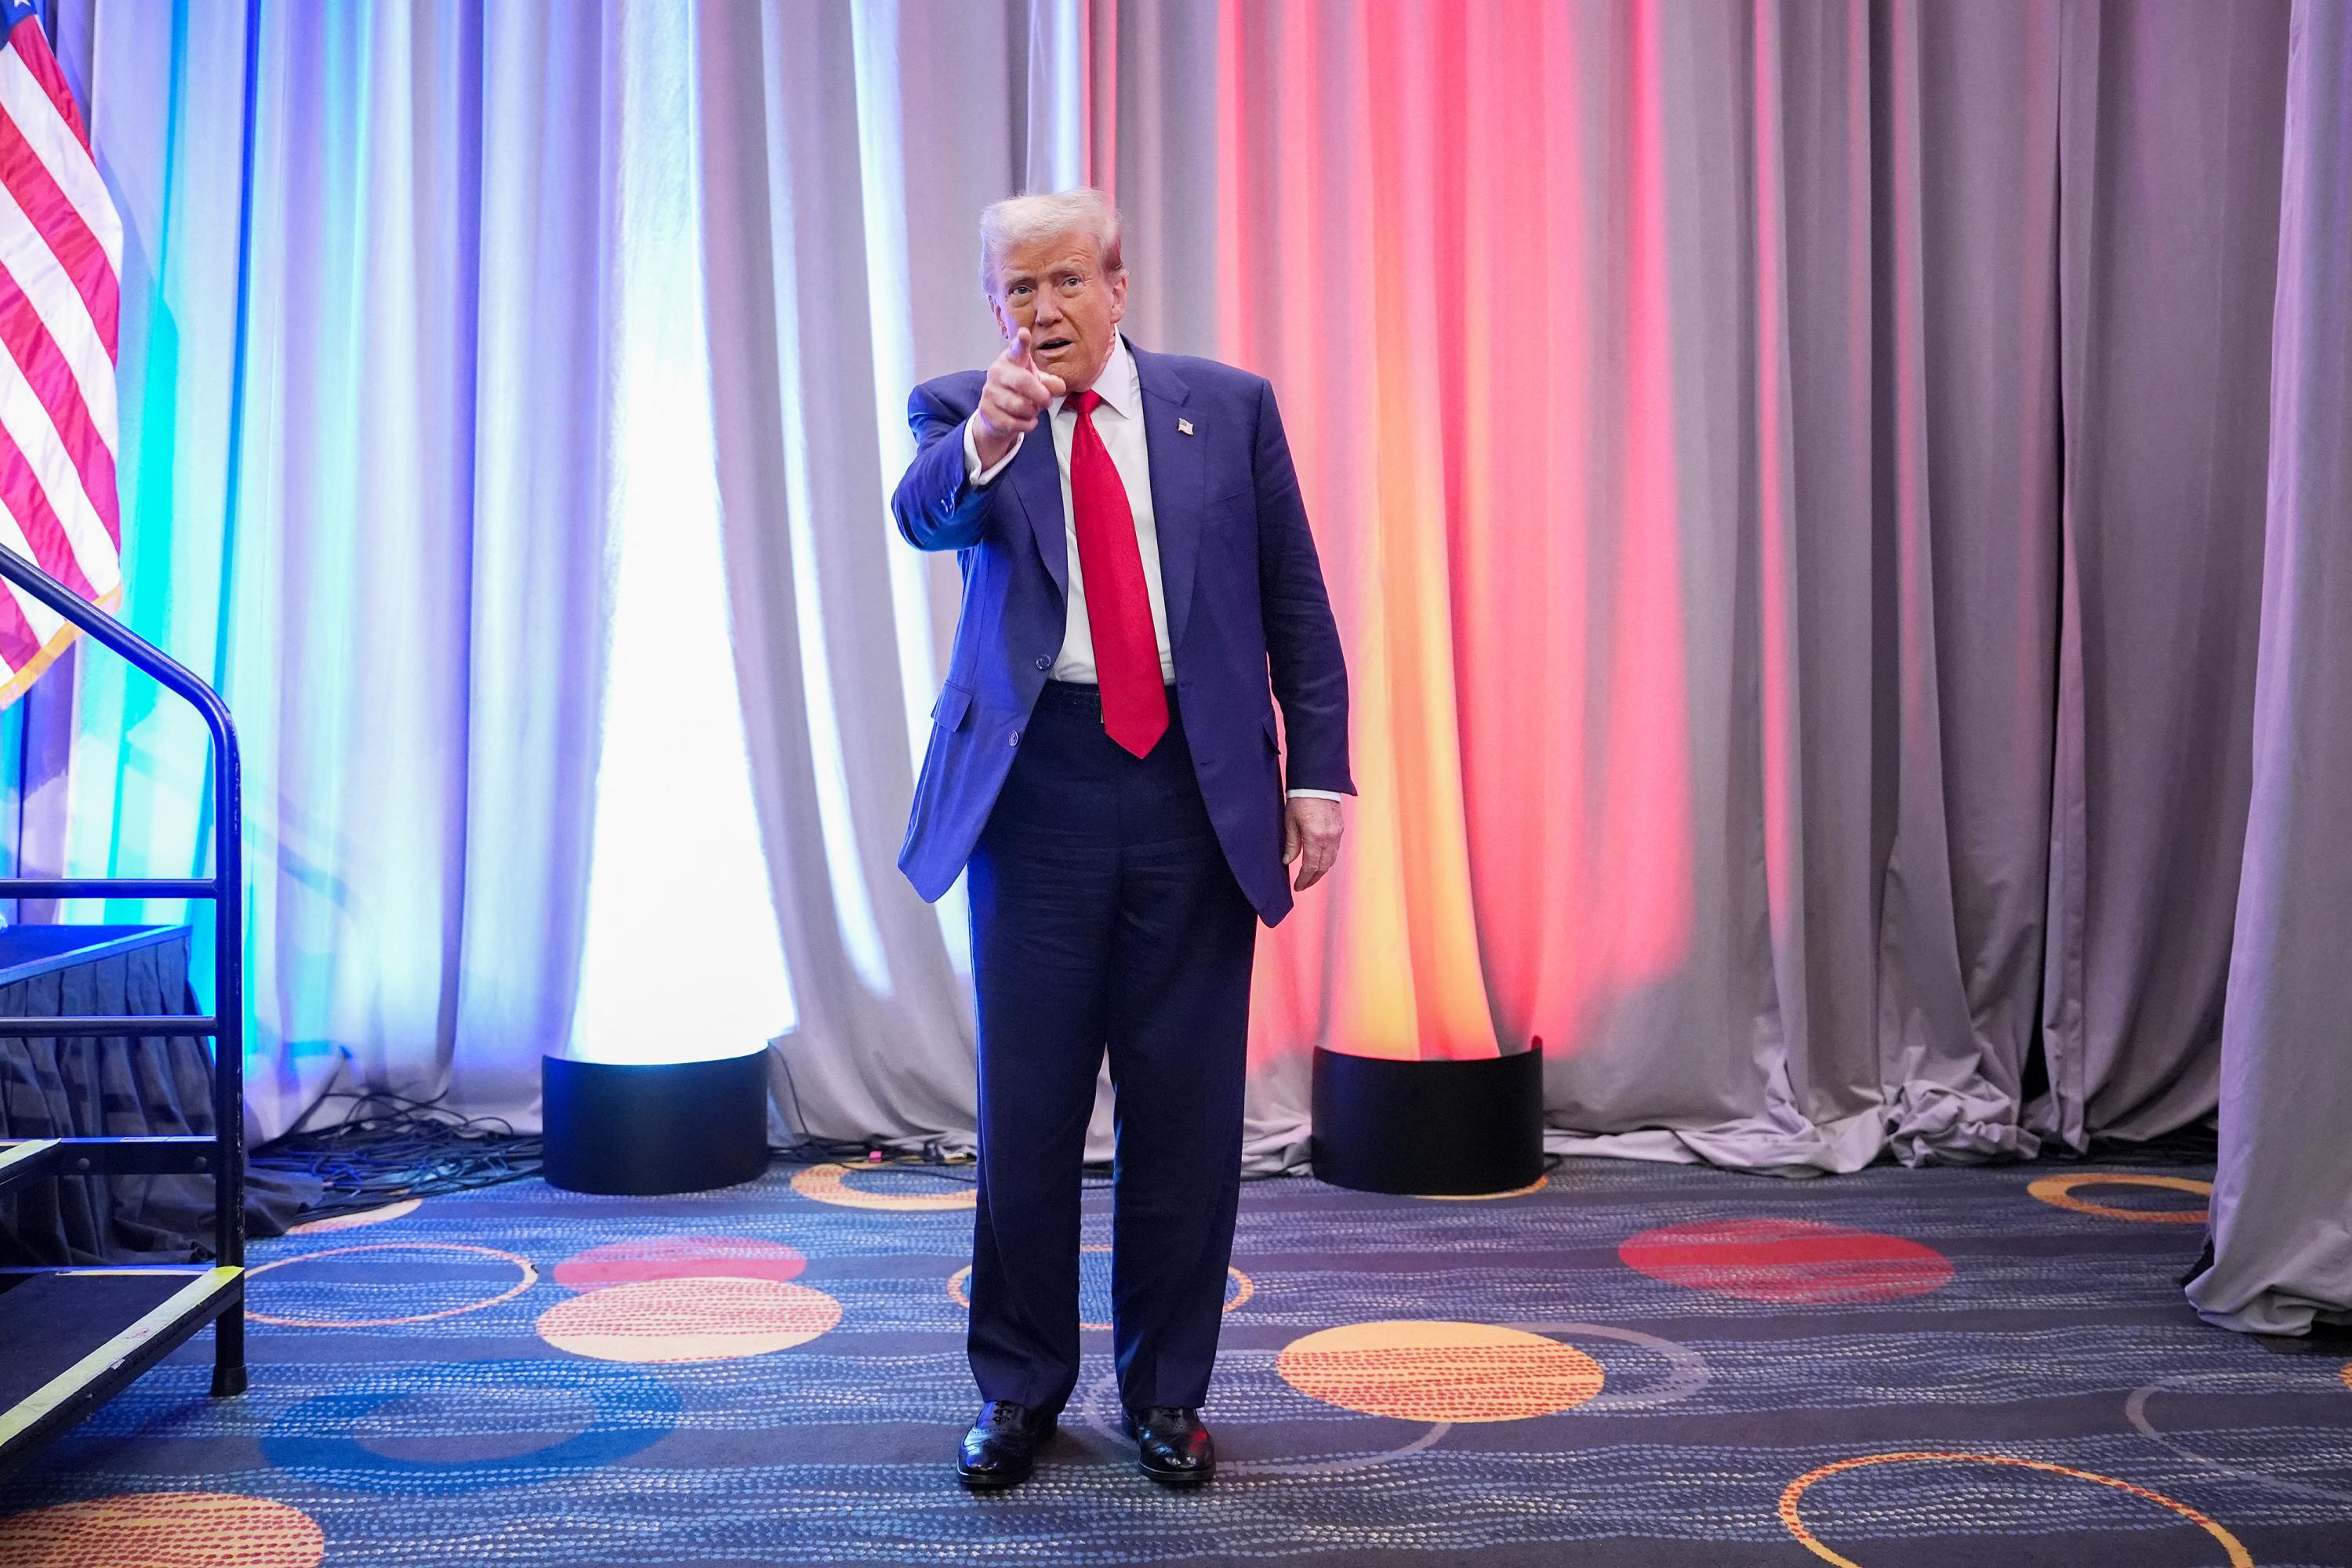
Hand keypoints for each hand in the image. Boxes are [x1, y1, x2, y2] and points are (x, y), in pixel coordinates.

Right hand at [973, 327, 1065, 468]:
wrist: (996, 412)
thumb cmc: (1020, 390)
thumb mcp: (1037, 382)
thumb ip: (1050, 383)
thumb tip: (1059, 386)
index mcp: (1011, 359)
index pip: (1016, 349)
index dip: (1021, 342)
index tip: (1024, 333)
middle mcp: (997, 372)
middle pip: (1023, 382)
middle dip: (1041, 395)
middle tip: (1047, 401)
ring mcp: (990, 392)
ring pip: (1020, 406)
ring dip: (1033, 412)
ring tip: (1032, 410)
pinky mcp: (987, 411)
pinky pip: (1014, 423)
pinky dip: (1027, 424)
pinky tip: (1026, 420)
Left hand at [1283, 796, 1343, 891]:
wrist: (1318, 782)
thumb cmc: (1301, 799)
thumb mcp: (1290, 821)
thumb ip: (1291, 843)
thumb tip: (1288, 861)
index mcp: (1315, 838)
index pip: (1310, 867)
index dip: (1304, 879)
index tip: (1297, 886)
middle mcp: (1329, 838)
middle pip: (1323, 867)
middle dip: (1313, 879)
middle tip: (1303, 884)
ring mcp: (1337, 834)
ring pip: (1331, 860)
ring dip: (1321, 870)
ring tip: (1310, 875)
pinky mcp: (1340, 829)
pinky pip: (1335, 850)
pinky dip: (1327, 859)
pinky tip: (1319, 860)